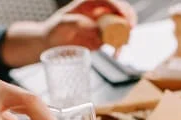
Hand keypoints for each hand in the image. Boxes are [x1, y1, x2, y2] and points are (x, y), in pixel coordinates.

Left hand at [0, 0, 136, 66]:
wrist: (50, 45)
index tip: (124, 17)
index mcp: (89, 3)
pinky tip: (116, 54)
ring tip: (123, 46)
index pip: (109, 0)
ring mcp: (101, 26)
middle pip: (120, 12)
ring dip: (125, 36)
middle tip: (130, 30)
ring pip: (121, 28)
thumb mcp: (63, 24)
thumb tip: (97, 29)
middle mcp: (98, 13)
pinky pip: (115, 42)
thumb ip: (79, 24)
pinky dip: (118, 48)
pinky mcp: (102, 39)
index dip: (119, 6)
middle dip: (129, 20)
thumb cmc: (53, 31)